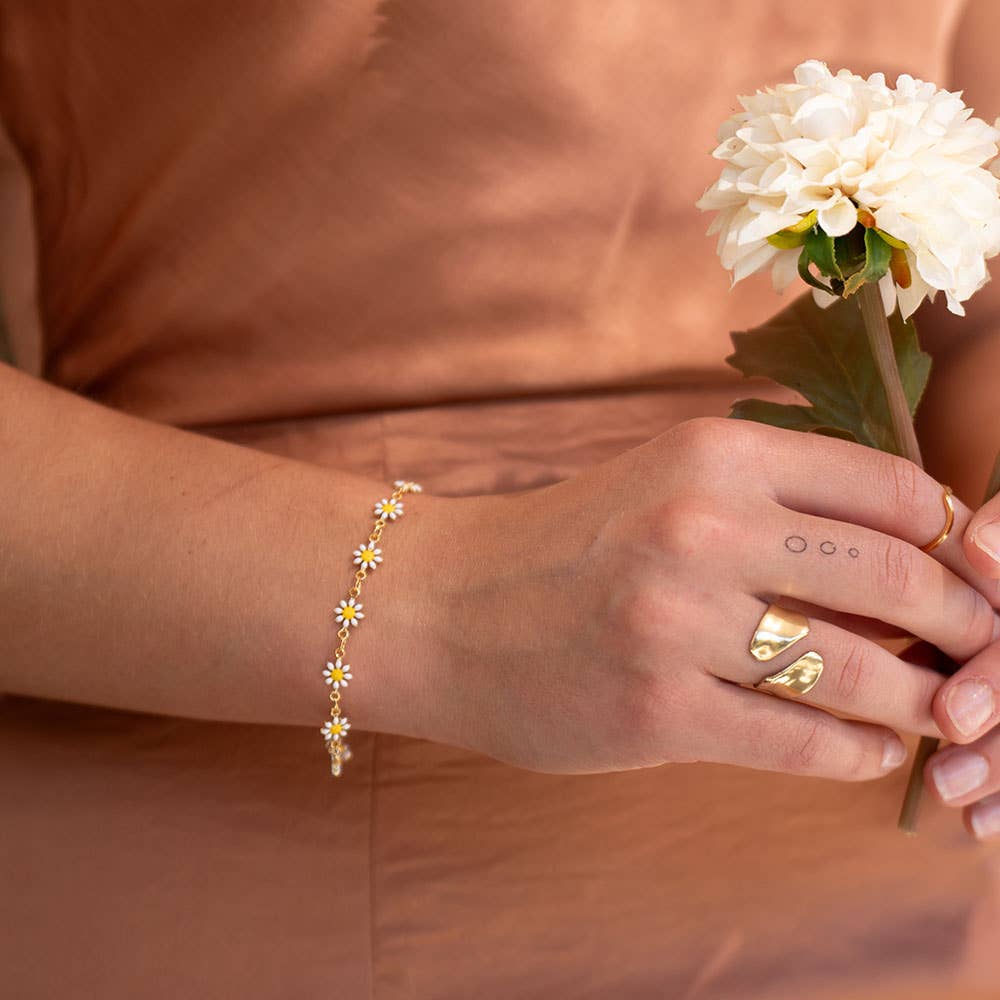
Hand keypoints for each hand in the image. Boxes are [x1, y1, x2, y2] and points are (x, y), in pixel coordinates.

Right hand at [392, 416, 999, 778]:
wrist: (444, 606)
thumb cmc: (564, 544)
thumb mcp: (664, 480)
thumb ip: (773, 497)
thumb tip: (908, 547)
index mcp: (714, 455)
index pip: (891, 489)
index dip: (955, 541)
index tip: (971, 577)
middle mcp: (700, 527)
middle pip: (896, 579)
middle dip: (966, 625)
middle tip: (983, 651)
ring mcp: (676, 624)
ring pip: (861, 673)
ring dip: (922, 699)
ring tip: (938, 708)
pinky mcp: (655, 713)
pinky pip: (802, 741)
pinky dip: (859, 751)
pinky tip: (870, 747)